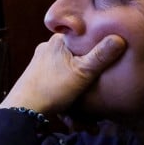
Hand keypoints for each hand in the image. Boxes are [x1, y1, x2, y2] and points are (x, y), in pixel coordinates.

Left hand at [0, 33, 125, 113]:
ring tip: (85, 107)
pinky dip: (67, 93)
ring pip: (67, 70)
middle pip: (76, 54)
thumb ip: (101, 56)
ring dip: (78, 88)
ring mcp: (41, 62)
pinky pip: (58, 80)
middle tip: (97, 86)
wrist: (24, 109)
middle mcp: (48, 48)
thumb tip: (119, 38)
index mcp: (58, 40)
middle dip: (87, 73)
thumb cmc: (53, 88)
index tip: (107, 57)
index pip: (83, 35)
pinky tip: (72, 108)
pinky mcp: (38, 76)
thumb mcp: (82, 72)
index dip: (96, 44)